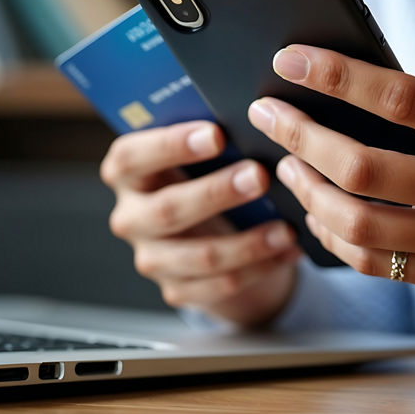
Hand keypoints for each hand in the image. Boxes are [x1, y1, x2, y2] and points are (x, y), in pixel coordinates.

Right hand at [99, 121, 300, 326]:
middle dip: (217, 193)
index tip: (217, 134)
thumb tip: (250, 123)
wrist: (213, 233)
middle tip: (259, 176)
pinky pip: (221, 283)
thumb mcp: (199, 156)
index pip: (131, 157)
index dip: (171, 145)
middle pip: (166, 210)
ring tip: (285, 228)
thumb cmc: (205, 176)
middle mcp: (131, 218)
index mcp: (127, 174)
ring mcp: (152, 258)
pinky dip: (260, 267)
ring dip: (247, 243)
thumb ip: (210, 141)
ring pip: (199, 256)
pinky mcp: (177, 290)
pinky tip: (287, 251)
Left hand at [248, 27, 414, 347]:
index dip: (339, 76)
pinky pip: (378, 264)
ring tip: (285, 162)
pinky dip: (334, 237)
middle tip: (266, 111)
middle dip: (301, 135)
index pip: (404, 99)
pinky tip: (317, 209)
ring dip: (308, 191)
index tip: (290, 60)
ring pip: (360, 224)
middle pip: (364, 166)